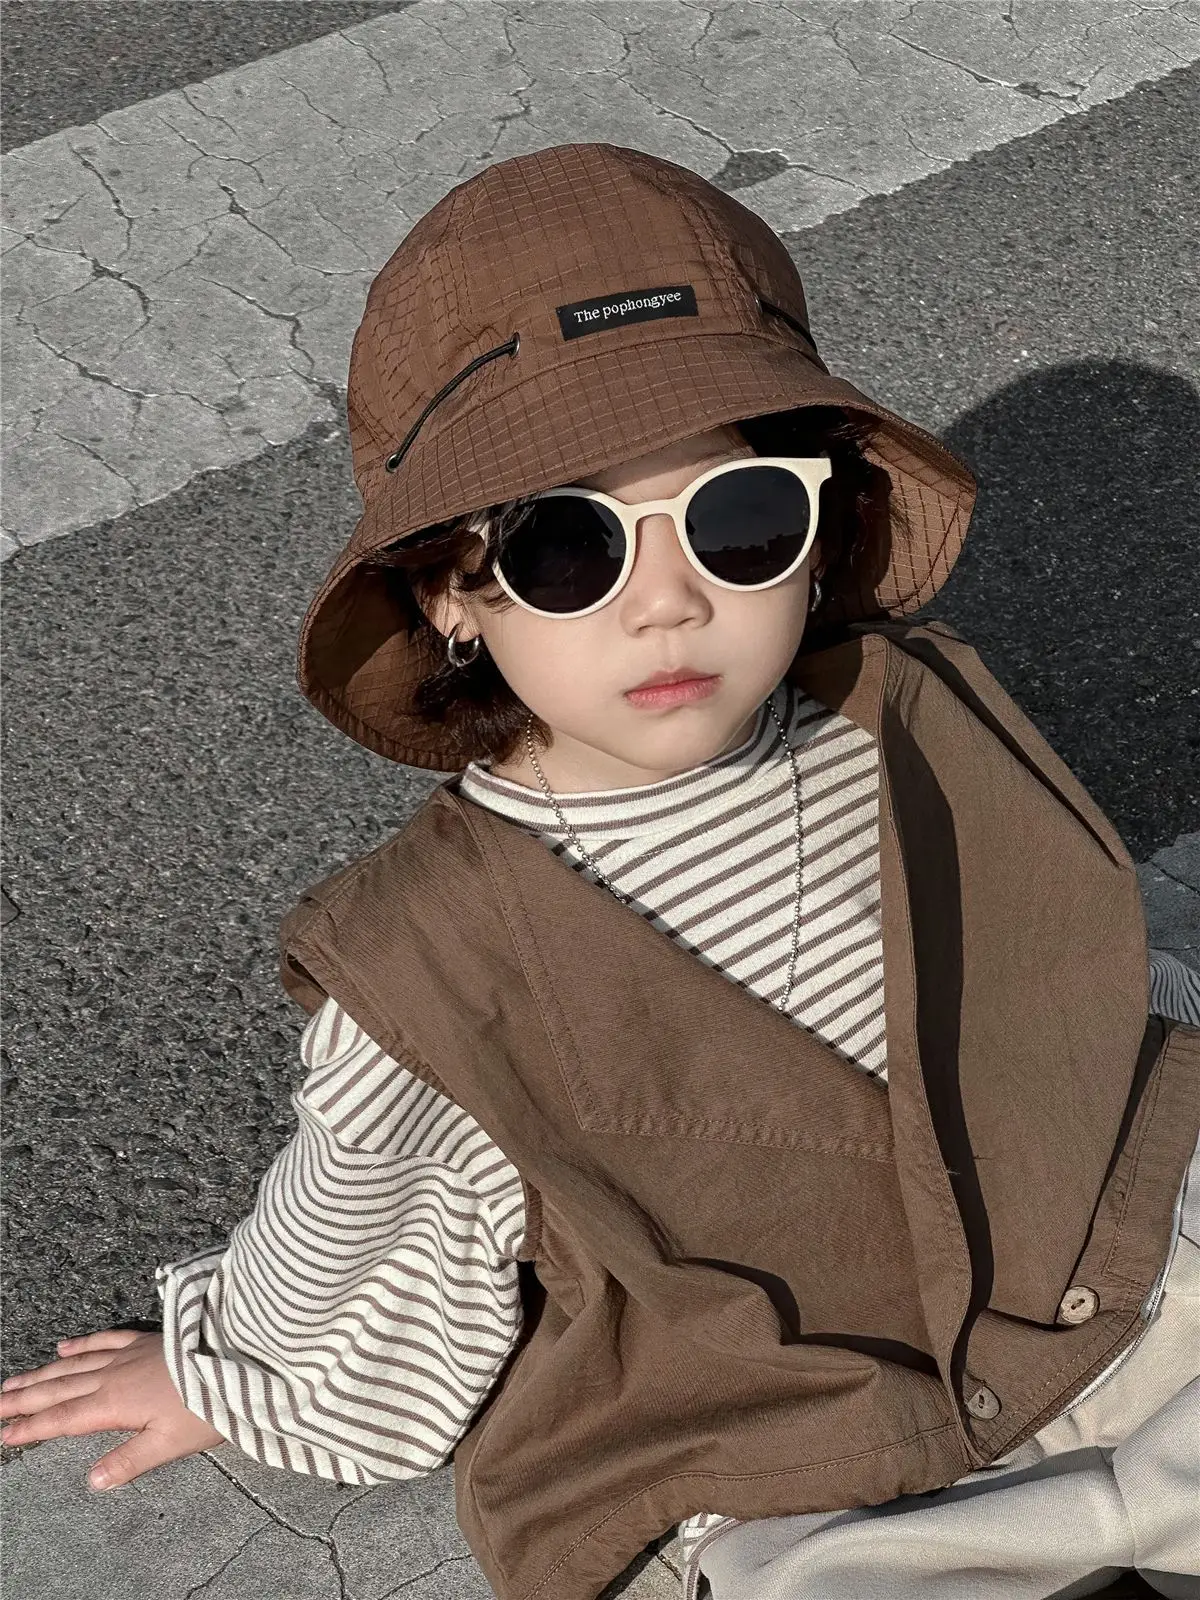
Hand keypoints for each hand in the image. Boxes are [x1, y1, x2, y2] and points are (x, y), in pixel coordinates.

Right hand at [0, 1329, 225, 1488]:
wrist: (237, 1355)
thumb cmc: (208, 1406)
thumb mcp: (170, 1444)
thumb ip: (129, 1462)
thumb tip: (92, 1481)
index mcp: (115, 1404)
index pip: (63, 1419)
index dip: (32, 1428)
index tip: (5, 1434)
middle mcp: (114, 1375)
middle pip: (59, 1388)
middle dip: (24, 1398)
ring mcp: (129, 1354)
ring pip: (75, 1363)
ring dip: (42, 1373)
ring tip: (14, 1380)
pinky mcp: (147, 1340)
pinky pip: (105, 1338)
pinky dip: (81, 1343)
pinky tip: (64, 1345)